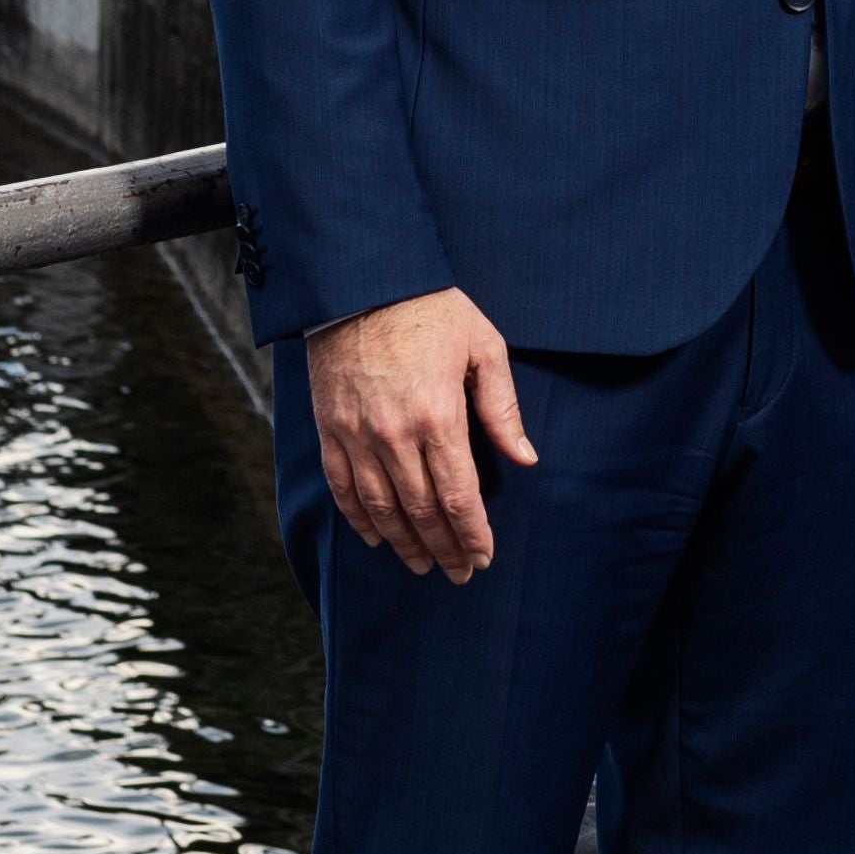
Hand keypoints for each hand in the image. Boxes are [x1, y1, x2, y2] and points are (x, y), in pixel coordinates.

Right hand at [302, 289, 536, 581]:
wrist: (359, 281)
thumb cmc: (430, 309)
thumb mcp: (483, 347)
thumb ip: (502, 408)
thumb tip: (525, 458)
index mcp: (438, 417)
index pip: (458, 496)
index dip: (472, 534)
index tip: (484, 557)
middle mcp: (394, 435)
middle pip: (421, 511)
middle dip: (443, 548)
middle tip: (460, 573)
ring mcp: (356, 434)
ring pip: (381, 508)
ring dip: (404, 543)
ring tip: (422, 565)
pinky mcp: (329, 428)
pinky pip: (342, 486)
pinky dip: (359, 518)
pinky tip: (377, 537)